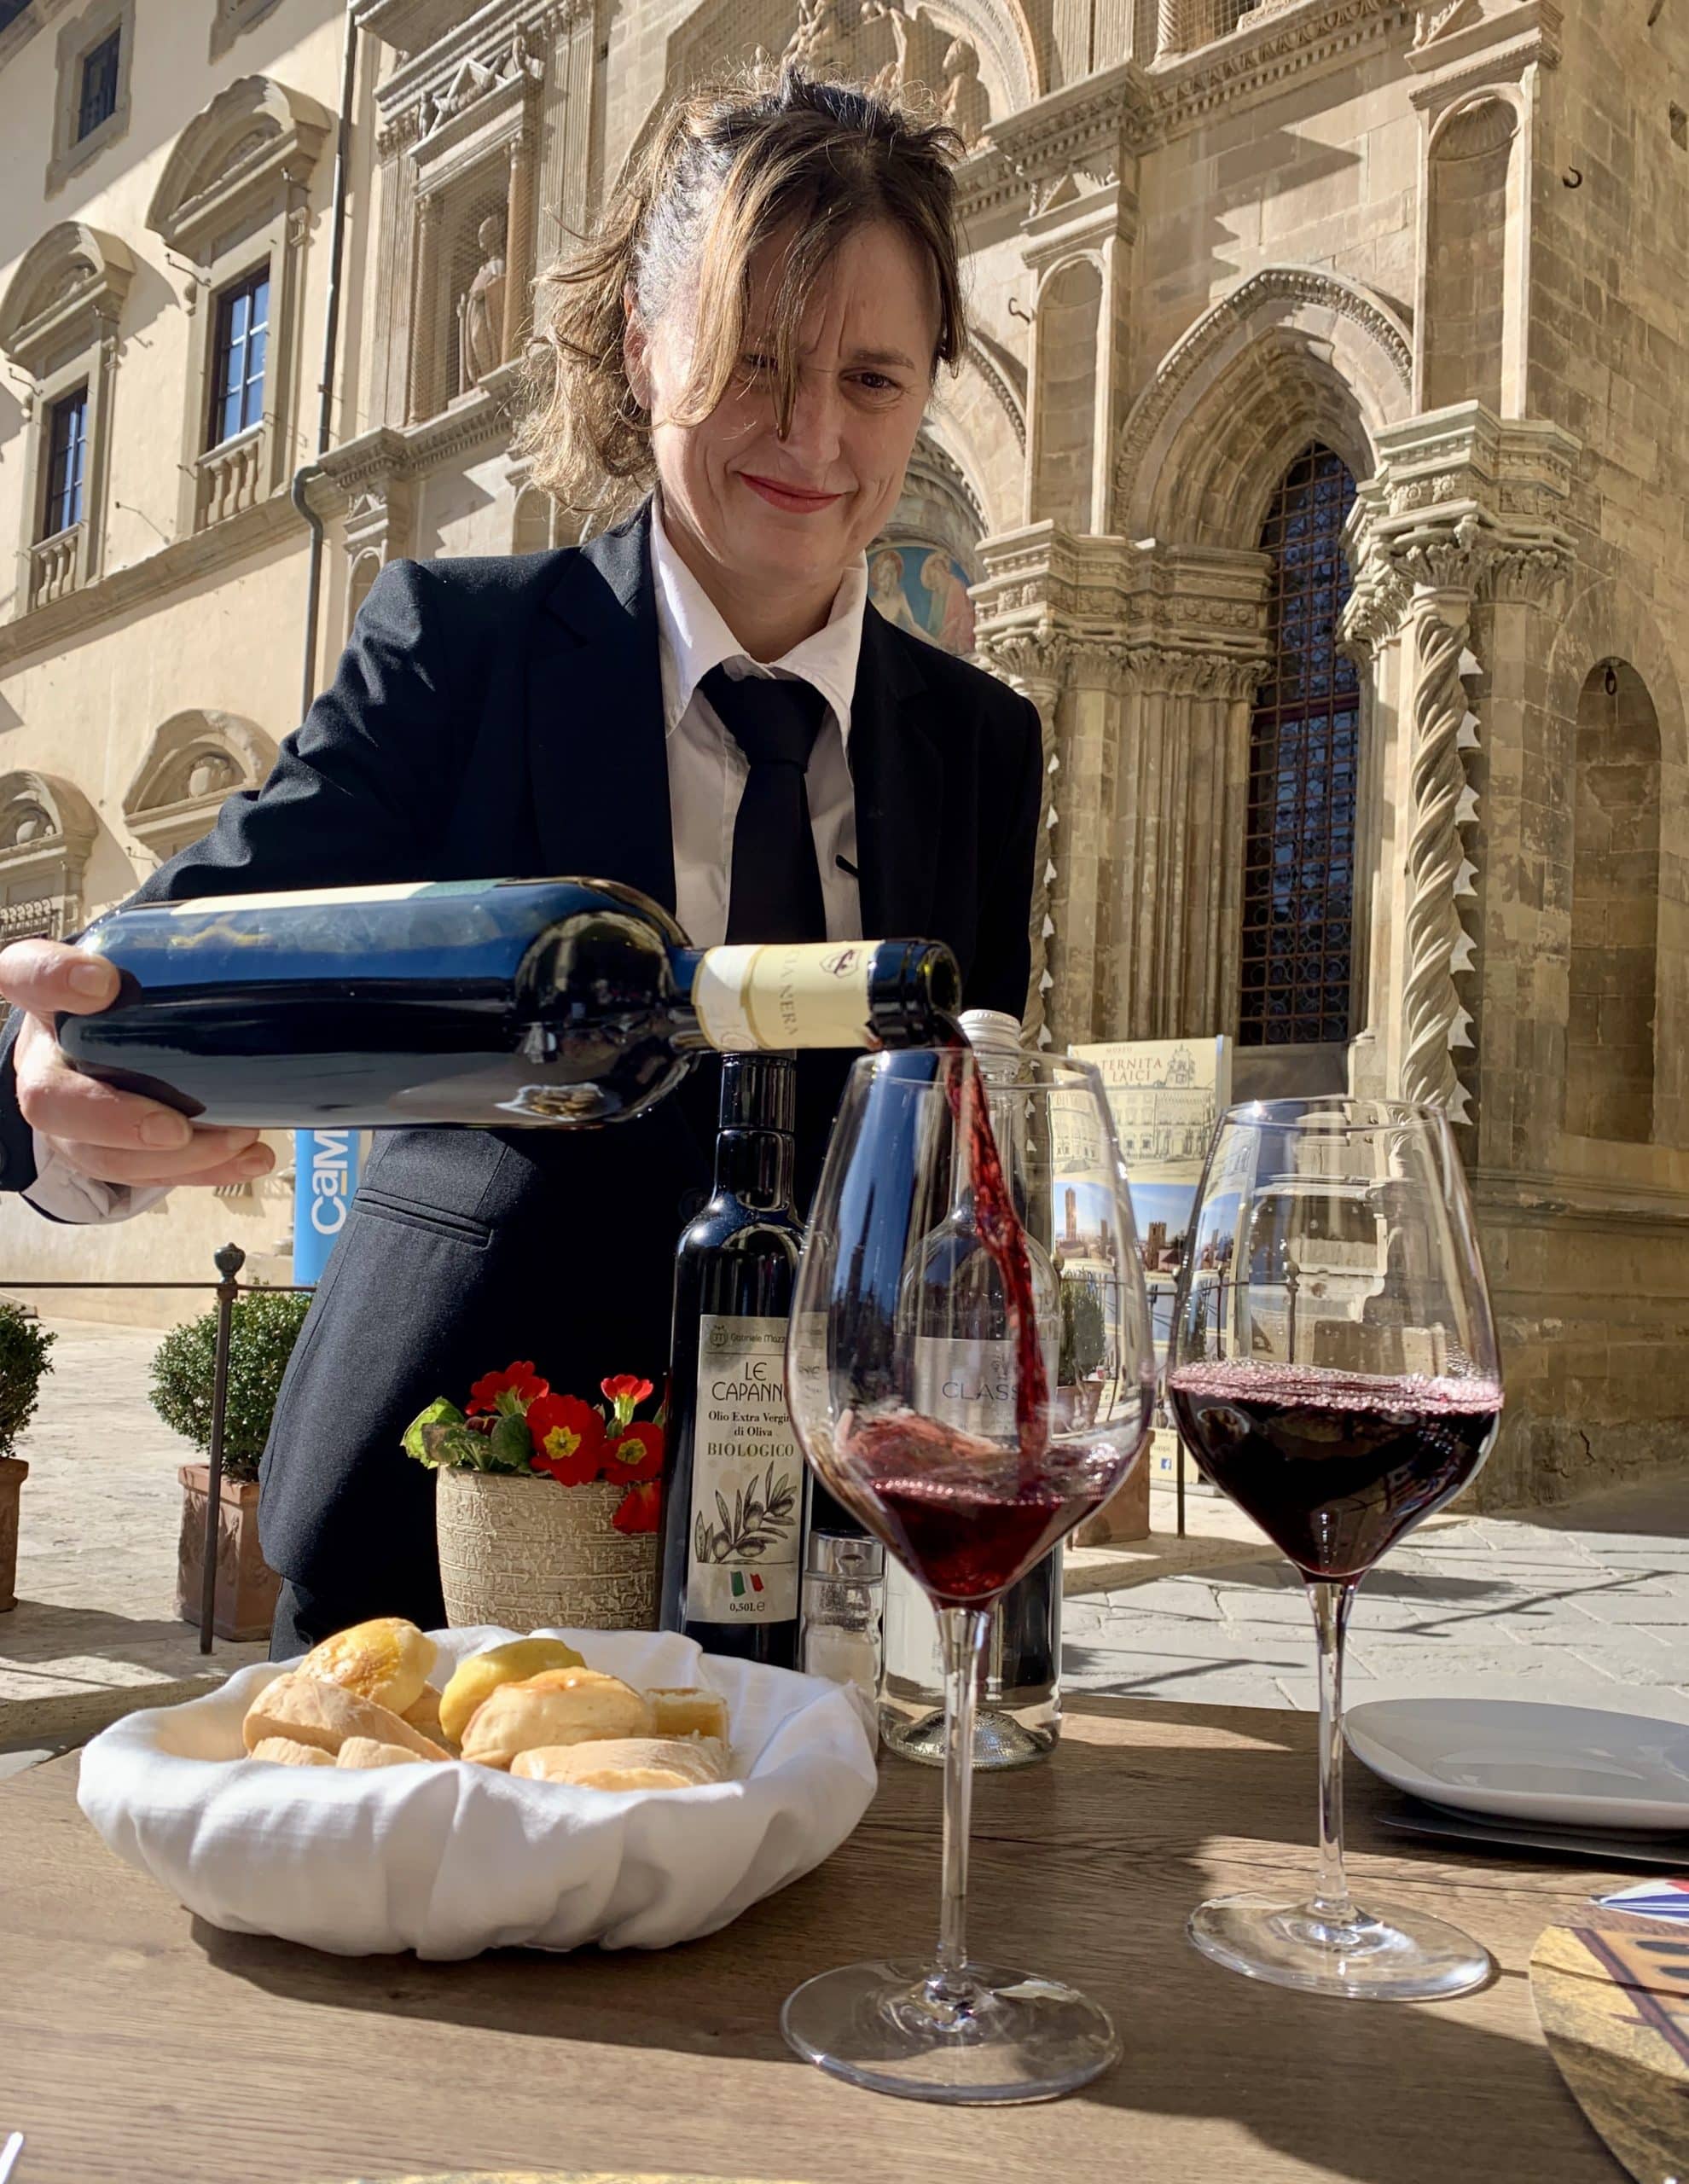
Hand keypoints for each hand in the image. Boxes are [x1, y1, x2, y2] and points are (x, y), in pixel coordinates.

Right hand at [1, 938, 275, 1190]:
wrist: (112, 1032)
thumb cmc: (132, 991)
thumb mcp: (139, 960)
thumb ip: (175, 949)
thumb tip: (262, 933)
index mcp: (46, 995)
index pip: (26, 976)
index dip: (53, 981)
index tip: (102, 982)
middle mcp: (44, 1058)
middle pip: (49, 1098)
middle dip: (114, 1121)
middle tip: (174, 1127)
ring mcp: (67, 1113)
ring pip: (95, 1154)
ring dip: (173, 1159)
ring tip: (238, 1139)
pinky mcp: (98, 1151)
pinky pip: (139, 1175)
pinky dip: (201, 1171)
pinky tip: (250, 1159)